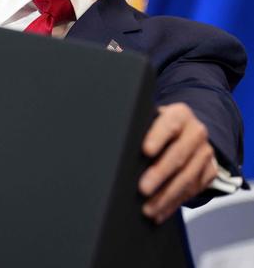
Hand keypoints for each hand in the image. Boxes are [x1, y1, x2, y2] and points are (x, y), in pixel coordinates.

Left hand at [139, 103, 217, 223]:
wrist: (186, 131)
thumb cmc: (158, 127)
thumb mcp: (151, 121)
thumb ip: (140, 130)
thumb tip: (116, 144)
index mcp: (179, 114)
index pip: (169, 124)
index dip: (158, 137)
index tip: (145, 151)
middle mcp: (196, 132)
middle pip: (178, 155)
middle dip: (160, 174)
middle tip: (142, 189)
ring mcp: (206, 152)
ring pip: (187, 177)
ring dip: (166, 196)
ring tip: (148, 209)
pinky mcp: (210, 171)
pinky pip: (193, 191)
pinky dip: (174, 203)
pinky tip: (160, 212)